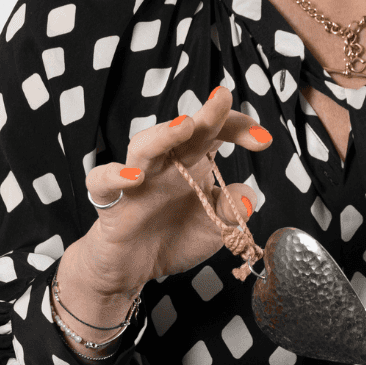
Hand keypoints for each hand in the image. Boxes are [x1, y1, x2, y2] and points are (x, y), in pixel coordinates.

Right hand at [67, 86, 271, 299]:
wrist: (133, 267)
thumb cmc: (175, 234)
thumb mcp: (214, 227)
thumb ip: (231, 211)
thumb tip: (249, 197)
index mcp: (193, 161)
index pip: (215, 132)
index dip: (238, 128)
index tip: (263, 139)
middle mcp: (166, 163)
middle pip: (183, 129)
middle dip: (206, 114)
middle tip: (223, 97)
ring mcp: (137, 179)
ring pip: (143, 145)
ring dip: (163, 134)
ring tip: (185, 126)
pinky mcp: (110, 202)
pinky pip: (102, 182)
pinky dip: (114, 176)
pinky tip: (133, 178)